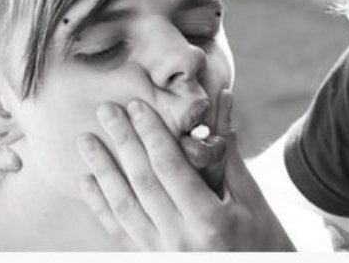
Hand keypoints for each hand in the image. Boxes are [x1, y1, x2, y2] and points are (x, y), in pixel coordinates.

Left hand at [77, 89, 295, 250]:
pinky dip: (100, 205)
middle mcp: (180, 240)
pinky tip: (88, 181)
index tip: (137, 106)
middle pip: (143, 182)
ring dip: (102, 170)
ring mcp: (161, 254)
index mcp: (209, 220)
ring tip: (86, 141)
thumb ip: (228, 153)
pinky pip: (119, 230)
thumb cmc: (262, 241)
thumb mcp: (252, 198)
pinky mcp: (150, 260)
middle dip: (123, 142)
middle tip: (106, 110)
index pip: (171, 168)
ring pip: (124, 206)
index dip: (152, 134)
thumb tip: (223, 102)